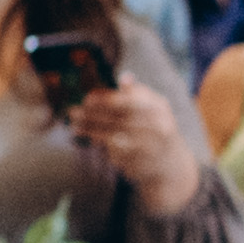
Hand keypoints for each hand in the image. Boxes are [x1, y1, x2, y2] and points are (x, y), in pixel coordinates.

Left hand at [75, 70, 196, 208]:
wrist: (171, 164)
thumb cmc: (156, 127)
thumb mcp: (153, 107)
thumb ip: (136, 92)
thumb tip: (123, 77)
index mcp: (159, 109)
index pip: (129, 102)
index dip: (106, 100)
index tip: (87, 99)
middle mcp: (158, 129)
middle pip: (118, 120)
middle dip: (92, 116)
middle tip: (72, 113)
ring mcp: (149, 149)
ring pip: (114, 138)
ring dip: (91, 132)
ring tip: (75, 127)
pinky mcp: (140, 165)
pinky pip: (115, 154)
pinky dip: (101, 147)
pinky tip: (90, 141)